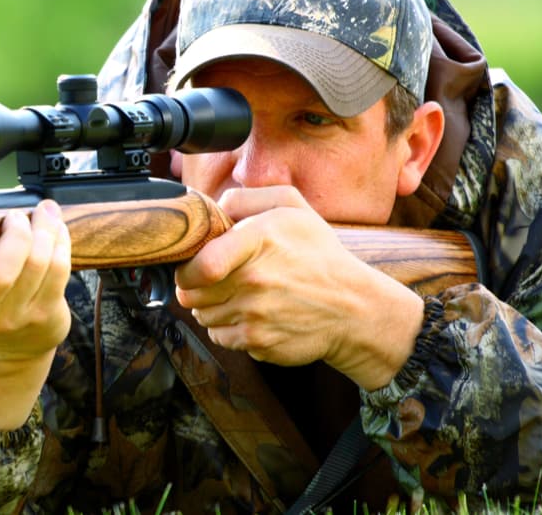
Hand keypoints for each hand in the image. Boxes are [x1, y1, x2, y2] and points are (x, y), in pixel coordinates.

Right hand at [0, 199, 72, 362]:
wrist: (7, 343)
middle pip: (1, 275)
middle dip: (16, 235)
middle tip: (16, 216)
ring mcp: (14, 319)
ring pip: (36, 265)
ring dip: (44, 230)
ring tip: (44, 212)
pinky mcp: (45, 315)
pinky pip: (58, 271)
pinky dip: (60, 242)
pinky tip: (56, 229)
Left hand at [174, 186, 422, 389]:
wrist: (354, 309)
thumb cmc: (320, 255)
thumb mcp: (292, 207)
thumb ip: (245, 198)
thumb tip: (211, 209)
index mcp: (260, 240)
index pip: (202, 263)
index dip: (187, 267)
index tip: (193, 265)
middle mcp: (255, 280)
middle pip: (191, 292)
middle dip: (196, 286)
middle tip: (216, 280)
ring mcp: (256, 315)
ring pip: (202, 315)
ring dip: (212, 307)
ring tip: (239, 296)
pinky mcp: (258, 343)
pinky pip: (220, 337)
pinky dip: (227, 328)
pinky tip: (251, 315)